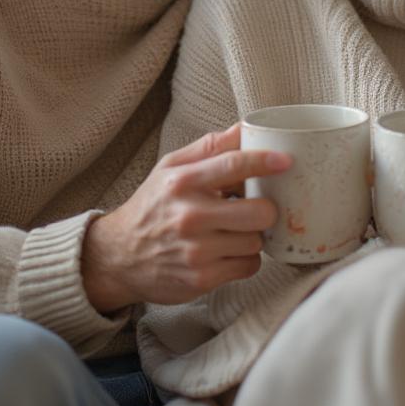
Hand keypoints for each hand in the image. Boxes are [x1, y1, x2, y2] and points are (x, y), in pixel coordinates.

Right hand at [81, 124, 291, 312]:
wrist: (118, 256)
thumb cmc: (152, 206)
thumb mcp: (171, 168)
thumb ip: (209, 147)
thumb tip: (245, 127)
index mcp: (183, 181)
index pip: (233, 165)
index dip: (264, 161)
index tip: (286, 161)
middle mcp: (190, 216)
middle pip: (258, 211)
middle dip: (265, 208)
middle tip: (256, 207)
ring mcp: (196, 250)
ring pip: (256, 241)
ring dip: (253, 235)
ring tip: (235, 230)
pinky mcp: (201, 279)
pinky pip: (248, 266)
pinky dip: (245, 258)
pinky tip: (228, 250)